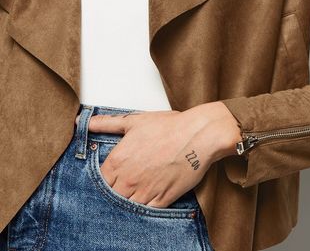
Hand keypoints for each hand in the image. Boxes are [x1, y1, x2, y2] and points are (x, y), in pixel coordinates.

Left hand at [74, 102, 241, 207]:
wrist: (198, 135)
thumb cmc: (169, 126)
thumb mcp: (135, 121)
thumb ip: (108, 123)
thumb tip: (85, 122)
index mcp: (118, 160)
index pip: (99, 181)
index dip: (103, 180)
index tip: (110, 176)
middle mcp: (128, 179)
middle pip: (110, 196)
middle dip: (114, 191)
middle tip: (123, 183)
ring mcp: (145, 192)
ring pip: (126, 206)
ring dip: (127, 200)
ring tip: (135, 191)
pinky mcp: (161, 200)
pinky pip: (145, 212)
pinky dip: (143, 208)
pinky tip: (146, 198)